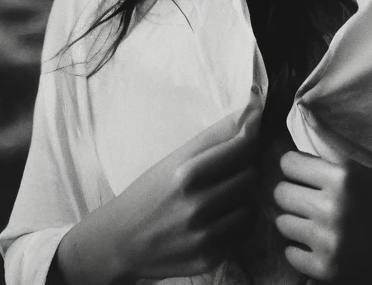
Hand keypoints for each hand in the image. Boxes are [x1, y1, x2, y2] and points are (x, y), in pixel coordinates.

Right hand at [55, 106, 259, 284]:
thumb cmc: (149, 192)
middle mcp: (197, 205)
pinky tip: (218, 218)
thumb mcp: (174, 159)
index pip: (242, 146)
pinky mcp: (209, 258)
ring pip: (250, 204)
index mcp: (186, 173)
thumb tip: (252, 112)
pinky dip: (235, 223)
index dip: (251, 138)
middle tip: (232, 169)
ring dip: (243, 198)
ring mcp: (203, 235)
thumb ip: (214, 137)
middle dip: (245, 168)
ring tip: (224, 195)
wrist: (119, 242)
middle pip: (250, 174)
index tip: (250, 135)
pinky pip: (241, 232)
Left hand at [273, 121, 371, 284]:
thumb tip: (302, 109)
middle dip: (293, 192)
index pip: (288, 163)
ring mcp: (329, 241)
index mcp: (343, 175)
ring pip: (283, 224)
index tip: (308, 172)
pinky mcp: (327, 270)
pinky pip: (291, 255)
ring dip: (296, 221)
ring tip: (319, 220)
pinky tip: (323, 243)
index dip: (296, 166)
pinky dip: (302, 250)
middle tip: (313, 197)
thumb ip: (331, 140)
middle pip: (281, 193)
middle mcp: (333, 207)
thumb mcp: (369, 164)